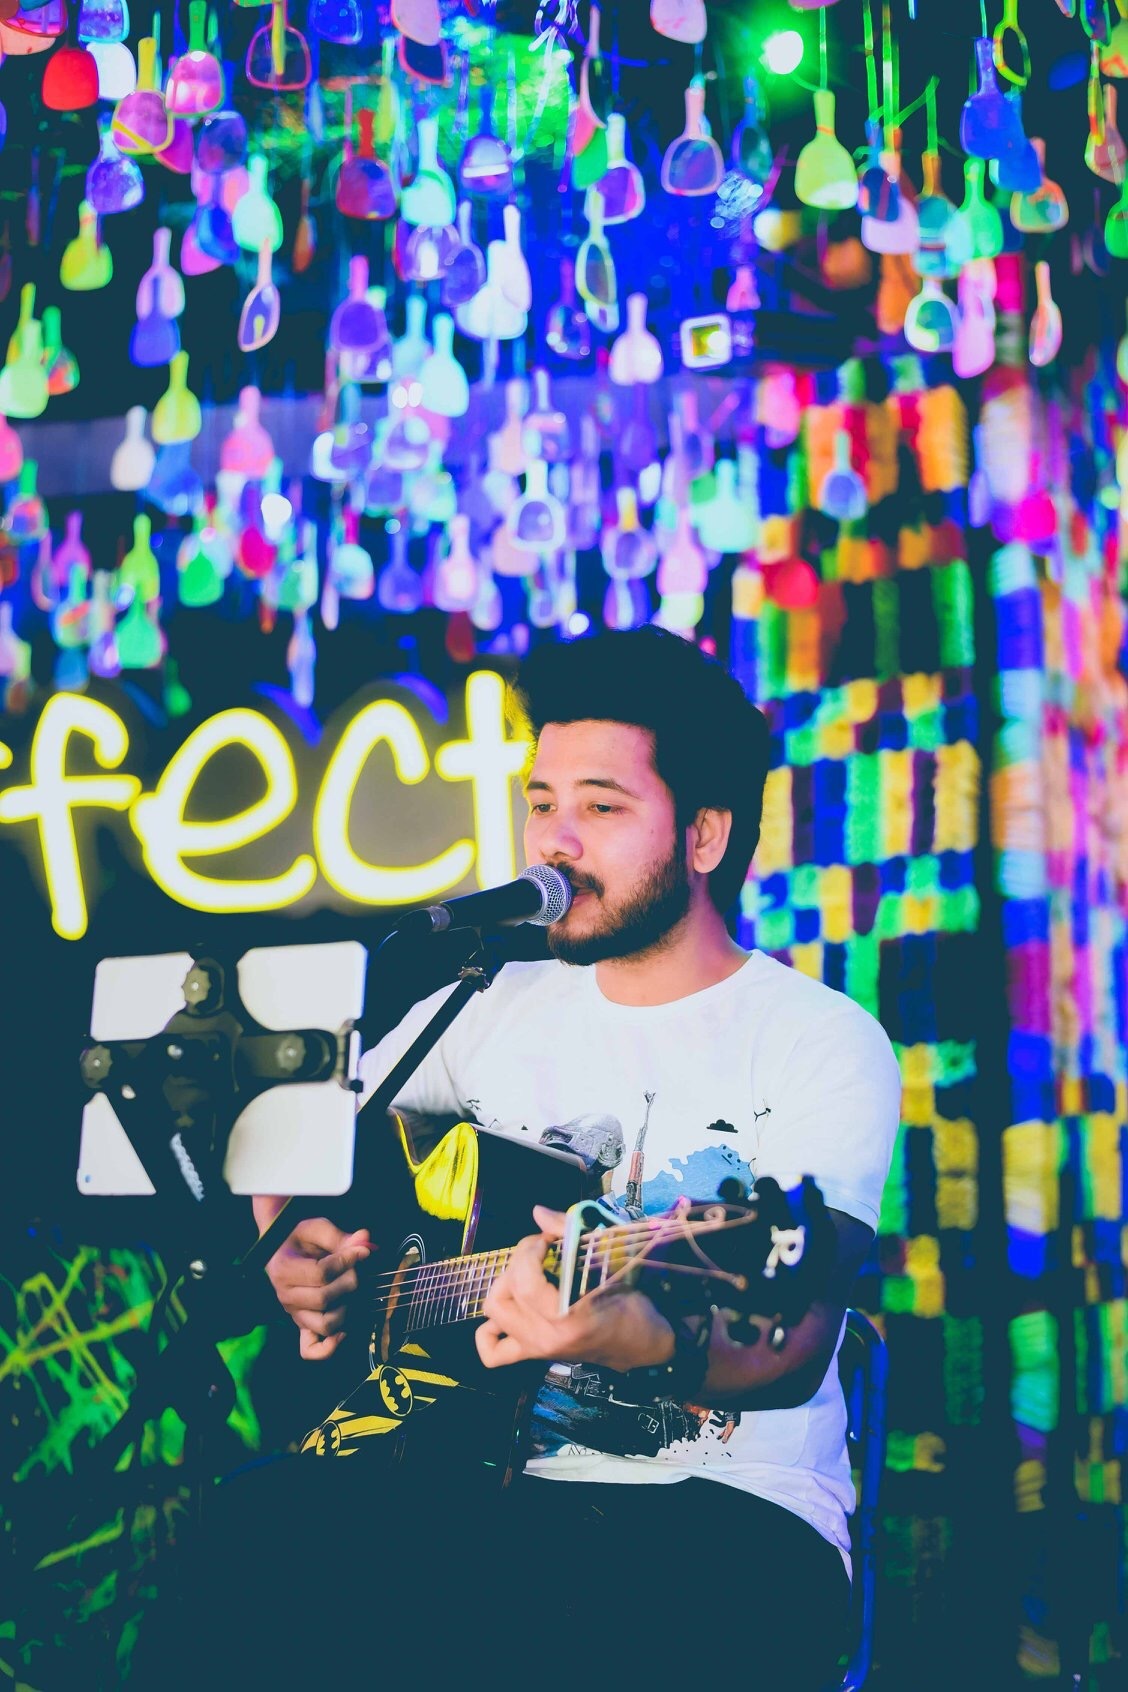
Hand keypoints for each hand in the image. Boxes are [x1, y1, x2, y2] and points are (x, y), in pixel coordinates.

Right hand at [263, 1218, 370, 1361]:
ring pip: (325, 1325)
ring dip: (347, 1307)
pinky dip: (329, 1348)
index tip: (362, 1251)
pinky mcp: (302, 1325)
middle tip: (359, 1267)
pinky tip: (345, 1331)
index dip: (348, 1261)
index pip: (321, 1274)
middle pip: (325, 1299)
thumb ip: (339, 1236)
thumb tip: (365, 1239)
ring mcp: (294, 1314)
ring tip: (352, 1289)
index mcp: (284, 1270)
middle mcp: (286, 1297)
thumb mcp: (316, 1228)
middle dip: (350, 1281)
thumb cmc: (300, 1237)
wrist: (281, 1248)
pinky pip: (311, 1349)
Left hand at [475, 1206, 674, 1373]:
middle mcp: (544, 1338)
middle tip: (540, 1251)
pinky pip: (493, 1352)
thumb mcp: (610, 1265)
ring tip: (527, 1274)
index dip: (528, 1252)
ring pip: (494, 1312)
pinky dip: (490, 1330)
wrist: (641, 1344)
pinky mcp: (532, 1355)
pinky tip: (510, 1309)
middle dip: (517, 1263)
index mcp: (565, 1318)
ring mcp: (536, 1349)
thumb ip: (572, 1234)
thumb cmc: (630, 1304)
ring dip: (505, 1286)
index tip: (546, 1239)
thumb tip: (537, 1212)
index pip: (525, 1283)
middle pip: (504, 1293)